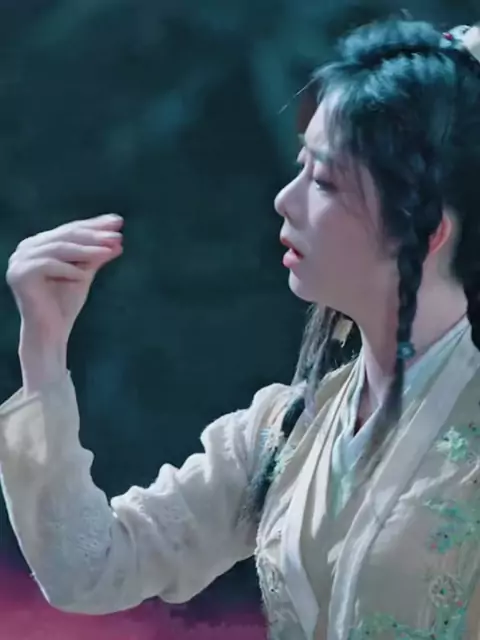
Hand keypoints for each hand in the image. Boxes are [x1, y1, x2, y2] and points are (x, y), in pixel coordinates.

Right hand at [7, 213, 123, 348]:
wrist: (50, 333)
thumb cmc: (65, 305)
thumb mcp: (84, 274)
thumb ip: (96, 256)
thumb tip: (118, 240)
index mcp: (38, 244)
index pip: (70, 230)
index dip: (95, 225)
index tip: (118, 222)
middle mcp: (26, 248)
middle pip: (66, 236)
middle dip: (94, 235)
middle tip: (117, 235)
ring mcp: (19, 261)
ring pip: (59, 248)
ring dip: (87, 249)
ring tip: (109, 250)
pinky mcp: (19, 275)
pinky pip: (48, 265)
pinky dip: (68, 269)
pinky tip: (85, 275)